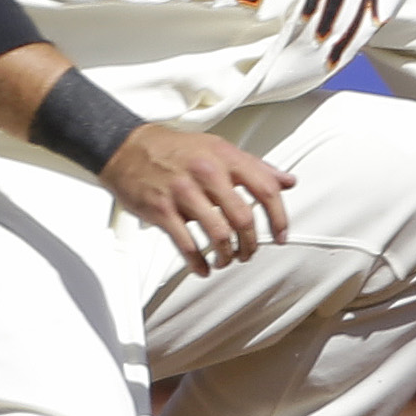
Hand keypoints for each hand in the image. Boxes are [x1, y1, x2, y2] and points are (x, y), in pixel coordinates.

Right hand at [102, 125, 294, 274]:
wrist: (128, 148)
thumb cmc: (176, 150)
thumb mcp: (219, 148)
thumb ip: (256, 167)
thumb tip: (287, 181)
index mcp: (225, 158)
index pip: (265, 189)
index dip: (278, 217)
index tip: (281, 235)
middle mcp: (207, 173)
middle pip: (243, 218)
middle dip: (251, 244)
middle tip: (249, 252)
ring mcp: (183, 192)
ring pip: (218, 234)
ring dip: (227, 255)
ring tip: (226, 259)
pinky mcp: (162, 210)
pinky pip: (186, 245)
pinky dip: (198, 263)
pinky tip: (203, 268)